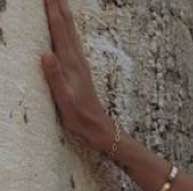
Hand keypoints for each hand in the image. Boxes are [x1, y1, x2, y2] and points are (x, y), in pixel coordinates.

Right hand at [40, 0, 115, 153]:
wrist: (99, 128)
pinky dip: (66, 28)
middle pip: (66, 26)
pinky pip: (72, 41)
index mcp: (70, 64)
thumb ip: (55, 77)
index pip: (59, 30)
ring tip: (58, 0)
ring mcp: (79, 63)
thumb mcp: (64, 100)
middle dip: (58, 5)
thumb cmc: (80, 117)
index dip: (52, 10)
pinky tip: (66, 27)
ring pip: (70, 31)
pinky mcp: (80, 69)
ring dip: (63, 13)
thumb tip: (46, 54)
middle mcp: (76, 60)